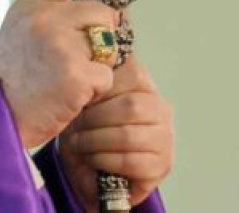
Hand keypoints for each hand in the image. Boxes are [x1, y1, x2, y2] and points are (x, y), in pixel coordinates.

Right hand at [0, 0, 120, 148]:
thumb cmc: (12, 80)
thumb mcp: (22, 34)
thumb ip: (53, 18)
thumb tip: (101, 14)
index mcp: (31, 6)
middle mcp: (45, 18)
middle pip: (103, 14)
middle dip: (99, 38)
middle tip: (72, 63)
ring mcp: (61, 44)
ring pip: (109, 46)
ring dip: (98, 66)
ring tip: (66, 81)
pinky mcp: (76, 72)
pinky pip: (107, 75)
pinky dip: (96, 90)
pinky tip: (70, 96)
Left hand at [58, 56, 173, 209]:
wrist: (93, 171)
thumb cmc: (89, 130)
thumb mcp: (87, 102)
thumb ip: (93, 81)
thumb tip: (86, 67)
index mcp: (146, 86)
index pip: (134, 72)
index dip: (103, 84)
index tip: (82, 96)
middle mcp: (161, 110)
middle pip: (130, 106)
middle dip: (96, 116)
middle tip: (74, 123)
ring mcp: (164, 139)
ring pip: (128, 135)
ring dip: (95, 140)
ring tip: (77, 143)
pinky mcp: (160, 166)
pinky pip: (128, 161)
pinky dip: (102, 159)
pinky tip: (90, 158)